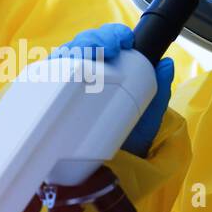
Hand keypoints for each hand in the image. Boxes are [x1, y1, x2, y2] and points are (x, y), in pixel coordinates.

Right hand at [54, 24, 175, 157]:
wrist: (109, 176)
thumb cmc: (126, 145)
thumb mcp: (148, 117)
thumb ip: (158, 91)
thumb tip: (166, 64)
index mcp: (107, 77)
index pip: (104, 45)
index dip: (112, 35)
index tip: (124, 40)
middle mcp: (83, 79)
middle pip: (82, 46)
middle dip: (94, 39)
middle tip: (108, 46)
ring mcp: (63, 88)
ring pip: (63, 56)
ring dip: (76, 48)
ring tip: (91, 52)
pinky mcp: (46, 101)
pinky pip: (44, 77)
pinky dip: (53, 65)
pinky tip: (63, 63)